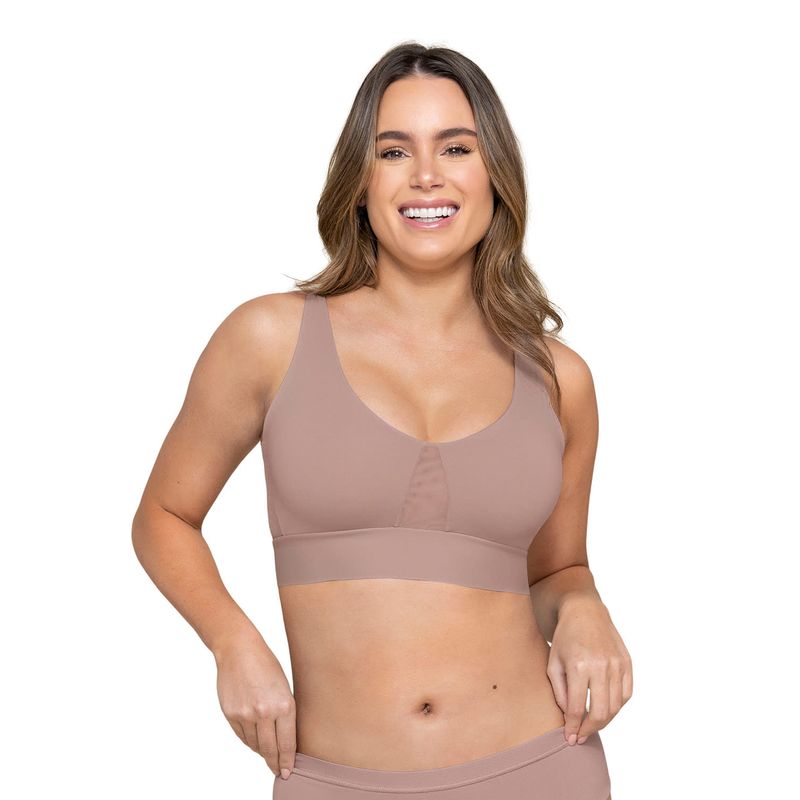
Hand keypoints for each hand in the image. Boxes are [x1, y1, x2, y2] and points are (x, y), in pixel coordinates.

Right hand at [214, 634, 296, 778]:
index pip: (287, 743)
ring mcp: (246, 715)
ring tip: (268, 755)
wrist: (238, 649)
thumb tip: (284, 740)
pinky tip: (255, 742)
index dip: (288, 761)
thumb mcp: (284, 686)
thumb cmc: (266, 664)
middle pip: (271, 749)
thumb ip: (284, 712)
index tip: (288, 771)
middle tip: (280, 772)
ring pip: (255, 744)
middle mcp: (265, 712)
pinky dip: (250, 741)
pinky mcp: (231, 714)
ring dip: (262, 752)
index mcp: (284, 705)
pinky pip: (242, 736)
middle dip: (275, 763)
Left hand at [546, 595, 631, 745]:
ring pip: (615, 706)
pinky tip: (605, 708)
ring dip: (604, 721)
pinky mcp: (627, 662)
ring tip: (591, 725)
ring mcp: (617, 664)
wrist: (584, 611)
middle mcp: (601, 666)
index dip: (573, 728)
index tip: (570, 739)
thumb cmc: (565, 638)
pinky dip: (617, 706)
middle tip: (581, 736)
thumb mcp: (553, 663)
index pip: (577, 708)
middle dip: (589, 730)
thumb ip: (560, 693)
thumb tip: (570, 718)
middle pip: (600, 712)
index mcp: (579, 666)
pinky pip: (626, 694)